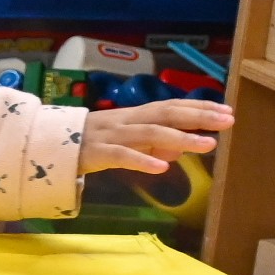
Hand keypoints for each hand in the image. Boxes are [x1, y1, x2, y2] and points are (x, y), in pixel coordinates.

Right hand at [80, 96, 231, 175]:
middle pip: (166, 113)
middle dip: (198, 116)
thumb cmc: (90, 142)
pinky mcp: (97, 153)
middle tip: (228, 120)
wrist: (47, 145)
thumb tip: (178, 151)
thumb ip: (151, 143)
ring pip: (149, 133)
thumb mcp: (124, 140)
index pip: (171, 106)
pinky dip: (142, 160)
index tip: (227, 110)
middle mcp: (126, 121)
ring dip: (181, 138)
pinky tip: (162, 168)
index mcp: (134, 116)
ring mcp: (111, 136)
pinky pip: (122, 156)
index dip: (199, 106)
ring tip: (208, 145)